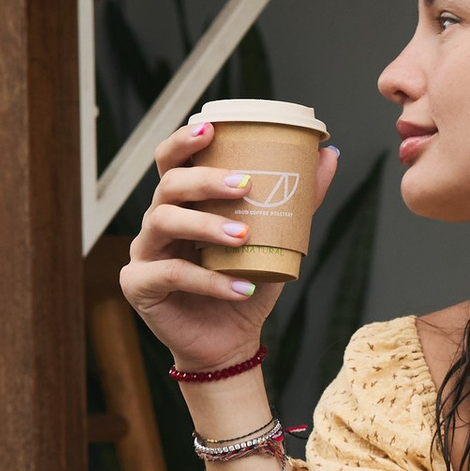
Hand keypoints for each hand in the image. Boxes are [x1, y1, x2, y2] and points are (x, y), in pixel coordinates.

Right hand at [120, 116, 339, 375]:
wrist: (230, 341)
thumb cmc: (246, 283)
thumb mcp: (278, 238)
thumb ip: (299, 199)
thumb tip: (330, 154)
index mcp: (184, 203)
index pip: (172, 161)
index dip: (184, 141)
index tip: (211, 129)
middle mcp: (158, 221)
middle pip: (168, 185)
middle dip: (205, 180)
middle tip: (244, 186)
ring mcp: (144, 252)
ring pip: (164, 222)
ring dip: (206, 225)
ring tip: (243, 236)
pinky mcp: (138, 285)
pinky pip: (170, 274)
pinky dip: (208, 281)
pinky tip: (241, 287)